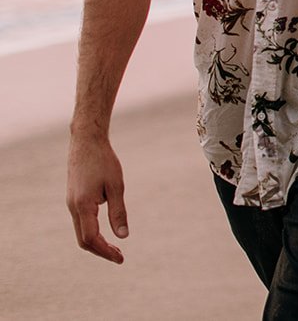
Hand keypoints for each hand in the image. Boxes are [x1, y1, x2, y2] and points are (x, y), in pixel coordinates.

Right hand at [67, 136, 129, 262]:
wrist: (86, 142)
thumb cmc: (103, 161)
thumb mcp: (116, 186)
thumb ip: (118, 212)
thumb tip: (123, 236)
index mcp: (83, 206)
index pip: (91, 239)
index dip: (105, 251)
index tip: (121, 258)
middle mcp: (73, 208)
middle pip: (83, 240)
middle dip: (101, 251)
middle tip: (120, 256)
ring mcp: (71, 204)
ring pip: (81, 232)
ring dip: (97, 242)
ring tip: (115, 247)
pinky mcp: (74, 199)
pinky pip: (81, 222)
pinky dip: (92, 231)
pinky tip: (105, 231)